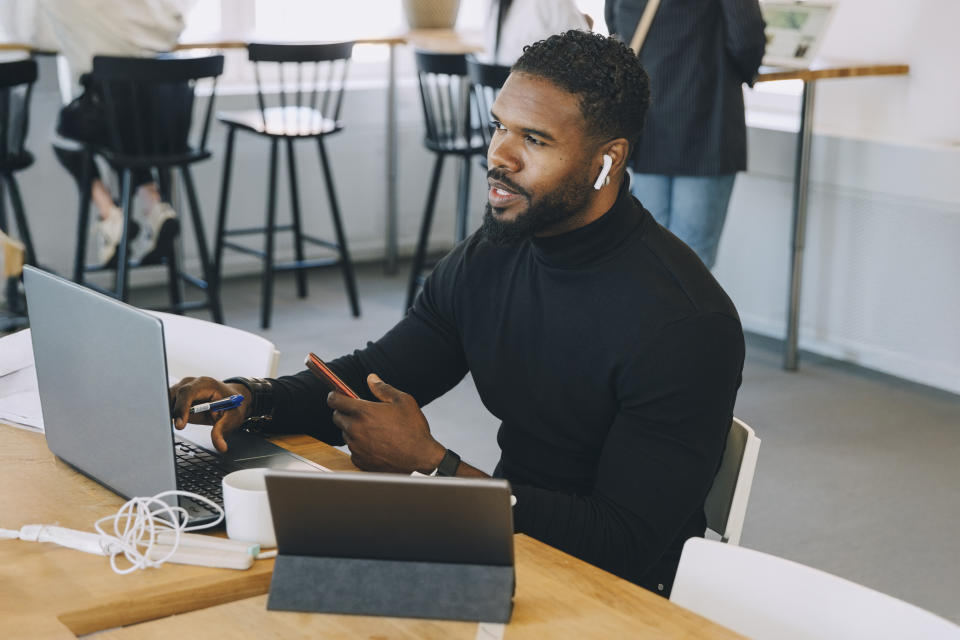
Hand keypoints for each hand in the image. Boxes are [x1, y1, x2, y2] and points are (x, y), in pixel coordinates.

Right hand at [169, 376, 250, 452]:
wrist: (230, 400)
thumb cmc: (231, 406)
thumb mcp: (232, 418)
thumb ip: (222, 431)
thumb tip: (221, 447)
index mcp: (206, 384)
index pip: (188, 392)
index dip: (181, 408)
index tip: (180, 425)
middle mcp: (192, 383)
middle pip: (173, 394)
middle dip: (171, 412)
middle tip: (172, 429)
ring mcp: (183, 388)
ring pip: (167, 399)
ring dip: (168, 413)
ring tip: (171, 427)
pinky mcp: (177, 396)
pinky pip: (167, 404)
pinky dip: (167, 414)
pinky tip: (169, 424)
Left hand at [327, 373, 444, 472]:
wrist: (421, 459)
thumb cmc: (414, 429)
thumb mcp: (403, 401)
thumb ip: (383, 388)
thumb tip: (371, 378)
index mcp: (364, 412)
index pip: (335, 400)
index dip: (334, 395)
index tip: (336, 395)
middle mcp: (356, 429)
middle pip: (336, 417)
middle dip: (344, 413)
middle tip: (360, 413)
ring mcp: (356, 447)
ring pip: (345, 434)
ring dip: (353, 430)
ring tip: (373, 430)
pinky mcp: (359, 461)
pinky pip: (353, 450)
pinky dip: (360, 446)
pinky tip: (376, 444)